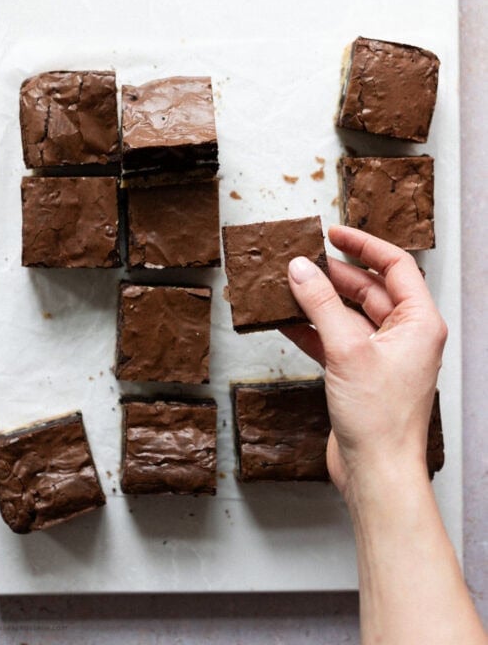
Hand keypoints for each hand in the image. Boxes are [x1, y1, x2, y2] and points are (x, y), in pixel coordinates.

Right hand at [281, 225, 446, 502]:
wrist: (376, 473)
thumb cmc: (380, 420)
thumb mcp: (346, 349)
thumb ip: (320, 304)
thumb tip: (301, 270)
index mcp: (419, 322)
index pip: (395, 266)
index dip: (363, 245)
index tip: (333, 233)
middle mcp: (405, 336)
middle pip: (368, 288)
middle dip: (334, 274)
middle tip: (302, 261)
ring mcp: (382, 356)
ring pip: (348, 314)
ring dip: (319, 301)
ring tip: (289, 286)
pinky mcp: (361, 374)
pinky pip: (336, 340)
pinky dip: (313, 330)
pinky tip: (287, 321)